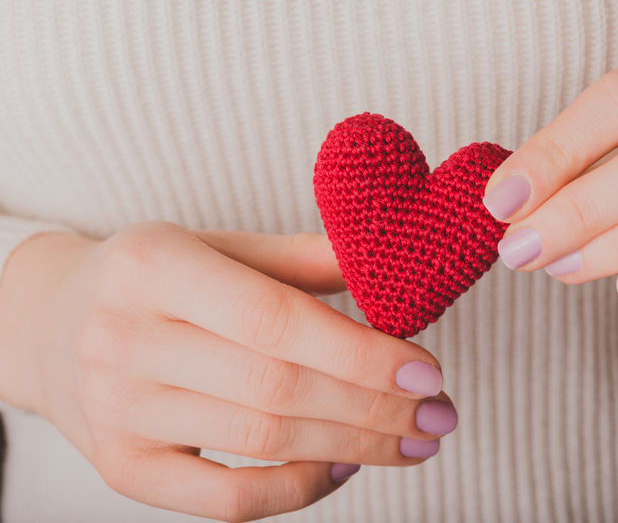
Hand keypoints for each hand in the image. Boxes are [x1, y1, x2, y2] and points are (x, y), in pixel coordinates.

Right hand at [0, 222, 456, 521]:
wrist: (53, 322)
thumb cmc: (154, 278)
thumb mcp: (219, 246)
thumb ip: (303, 259)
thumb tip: (392, 271)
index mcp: (153, 266)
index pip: (276, 321)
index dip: (361, 353)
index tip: (428, 371)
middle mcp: (124, 339)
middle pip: (277, 389)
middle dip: (375, 408)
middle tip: (439, 415)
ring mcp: (116, 412)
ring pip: (261, 442)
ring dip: (354, 445)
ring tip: (413, 439)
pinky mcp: (122, 467)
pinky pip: (224, 501)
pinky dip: (295, 489)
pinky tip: (343, 463)